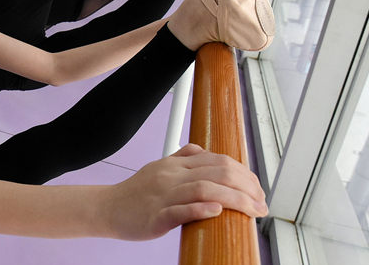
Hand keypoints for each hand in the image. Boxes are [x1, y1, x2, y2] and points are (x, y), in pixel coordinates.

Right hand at [100, 144, 266, 240]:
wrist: (107, 208)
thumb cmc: (135, 193)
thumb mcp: (158, 167)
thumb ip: (181, 158)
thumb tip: (202, 150)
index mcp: (175, 164)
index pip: (218, 161)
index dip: (244, 173)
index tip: (257, 189)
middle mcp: (171, 175)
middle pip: (217, 172)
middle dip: (246, 187)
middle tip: (261, 203)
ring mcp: (163, 195)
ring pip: (204, 189)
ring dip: (235, 199)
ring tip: (252, 211)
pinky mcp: (155, 216)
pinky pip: (180, 210)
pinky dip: (201, 209)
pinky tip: (217, 211)